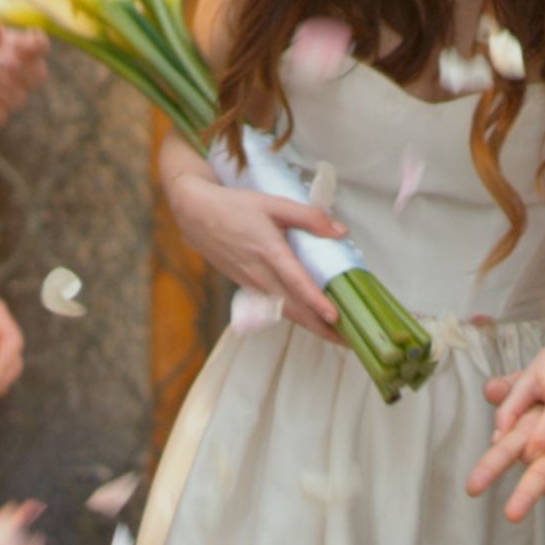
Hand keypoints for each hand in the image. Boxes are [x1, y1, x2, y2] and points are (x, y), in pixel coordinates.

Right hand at [164, 172, 346, 341]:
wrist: (195, 214)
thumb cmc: (234, 206)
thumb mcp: (273, 203)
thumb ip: (308, 216)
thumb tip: (340, 231)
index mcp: (268, 251)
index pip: (296, 282)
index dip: (316, 301)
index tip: (335, 317)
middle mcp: (259, 273)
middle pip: (293, 308)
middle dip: (321, 328)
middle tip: (349, 341)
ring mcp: (250, 283)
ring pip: (284, 311)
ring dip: (311, 326)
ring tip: (337, 337)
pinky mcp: (245, 286)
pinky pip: (274, 306)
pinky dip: (295, 317)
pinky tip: (311, 322)